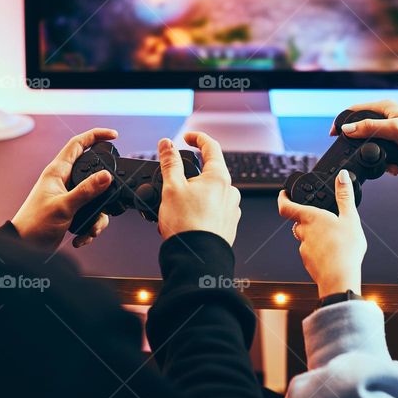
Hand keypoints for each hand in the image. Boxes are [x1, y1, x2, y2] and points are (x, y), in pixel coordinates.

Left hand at [10, 128, 117, 250]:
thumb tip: (106, 176)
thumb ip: (86, 191)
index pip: (78, 144)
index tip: (114, 136)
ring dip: (98, 216)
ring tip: (91, 228)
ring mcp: (68, 196)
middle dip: (104, 188)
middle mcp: (64, 181)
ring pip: (95, 197)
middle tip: (110, 197)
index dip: (96, 136)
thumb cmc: (34, 224)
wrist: (25, 247)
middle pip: (93, 173)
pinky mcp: (71, 211)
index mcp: (57, 171)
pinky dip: (90, 226)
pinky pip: (90, 214)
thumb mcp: (63, 206)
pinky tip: (82, 236)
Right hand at [156, 132, 241, 246]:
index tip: (187, 137)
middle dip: (190, 176)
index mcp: (219, 177)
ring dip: (193, 196)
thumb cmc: (186, 226)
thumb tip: (167, 144)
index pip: (211, 147)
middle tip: (173, 186)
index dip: (197, 137)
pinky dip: (199, 211)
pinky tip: (185, 221)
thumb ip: (170, 162)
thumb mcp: (171, 188)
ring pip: (210, 194)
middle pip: (209, 173)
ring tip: (175, 210)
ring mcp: (231, 209)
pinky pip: (213, 211)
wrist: (197, 260)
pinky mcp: (228, 225)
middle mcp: (230, 191)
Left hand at [279, 169, 365, 296]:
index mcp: (310, 218)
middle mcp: (303, 232)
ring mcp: (304, 249)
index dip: (282, 198)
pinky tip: (332, 253)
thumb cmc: (344, 249)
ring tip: (332, 237)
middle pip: (298, 222)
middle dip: (306, 218)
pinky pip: (311, 252)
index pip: (286, 206)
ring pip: (305, 237)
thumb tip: (342, 175)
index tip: (284, 193)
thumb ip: (344, 196)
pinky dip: (319, 250)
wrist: (339, 279)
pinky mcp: (309, 262)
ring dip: (314, 235)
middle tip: (321, 216)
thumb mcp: (350, 218)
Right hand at [333, 100, 397, 175]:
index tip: (334, 135)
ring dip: (382, 160)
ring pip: (376, 145)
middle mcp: (388, 115)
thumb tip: (347, 129)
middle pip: (364, 130)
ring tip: (393, 167)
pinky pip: (388, 152)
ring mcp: (394, 128)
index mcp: (384, 107)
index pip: (354, 110)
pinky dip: (392, 162)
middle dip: (366, 148)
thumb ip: (369, 128)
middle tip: (369, 160)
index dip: (342, 122)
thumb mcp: (394, 129)